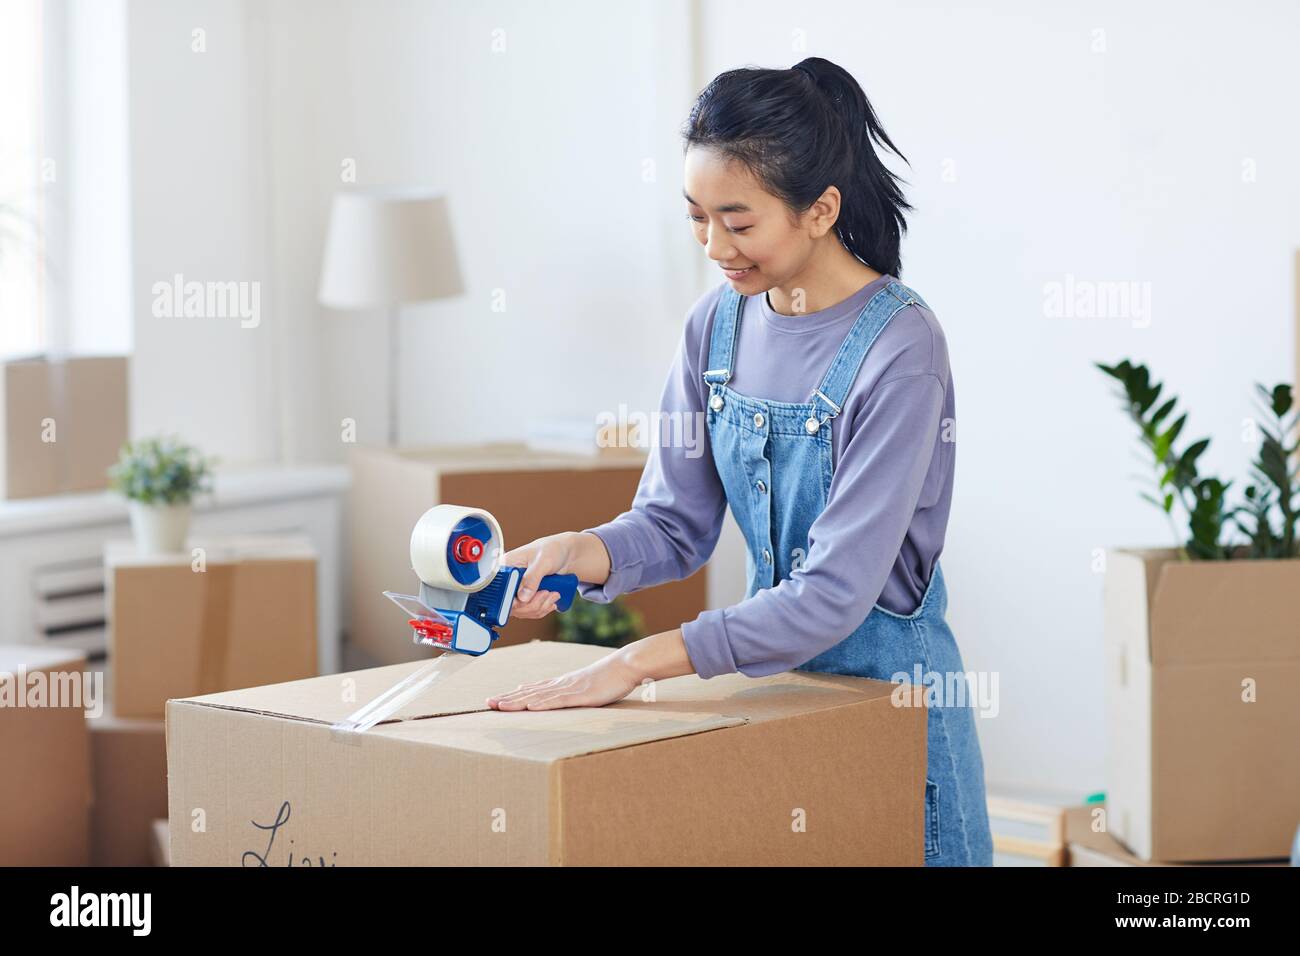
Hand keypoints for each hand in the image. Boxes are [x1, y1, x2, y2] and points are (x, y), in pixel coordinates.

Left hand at [486, 650, 642, 709]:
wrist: (625, 665)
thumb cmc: (608, 676)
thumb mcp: (583, 684)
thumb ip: (565, 689)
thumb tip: (547, 694)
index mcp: (561, 683)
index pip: (531, 689)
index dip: (511, 695)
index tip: (494, 700)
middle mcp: (561, 684)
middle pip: (529, 692)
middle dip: (507, 698)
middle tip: (487, 704)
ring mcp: (570, 689)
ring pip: (538, 696)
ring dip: (517, 701)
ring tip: (500, 706)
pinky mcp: (581, 695)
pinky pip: (559, 701)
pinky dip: (543, 704)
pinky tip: (530, 706)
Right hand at [502, 532, 580, 619]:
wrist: (568, 554)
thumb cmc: (554, 549)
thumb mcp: (543, 561)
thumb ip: (532, 578)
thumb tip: (522, 597)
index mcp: (507, 566)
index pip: (499, 589)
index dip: (510, 599)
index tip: (524, 601)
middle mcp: (510, 579)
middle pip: (510, 604)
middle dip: (531, 604)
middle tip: (546, 593)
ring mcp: (519, 589)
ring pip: (522, 610)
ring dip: (540, 606)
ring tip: (553, 594)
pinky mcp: (528, 596)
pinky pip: (530, 611)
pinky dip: (542, 609)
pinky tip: (551, 600)